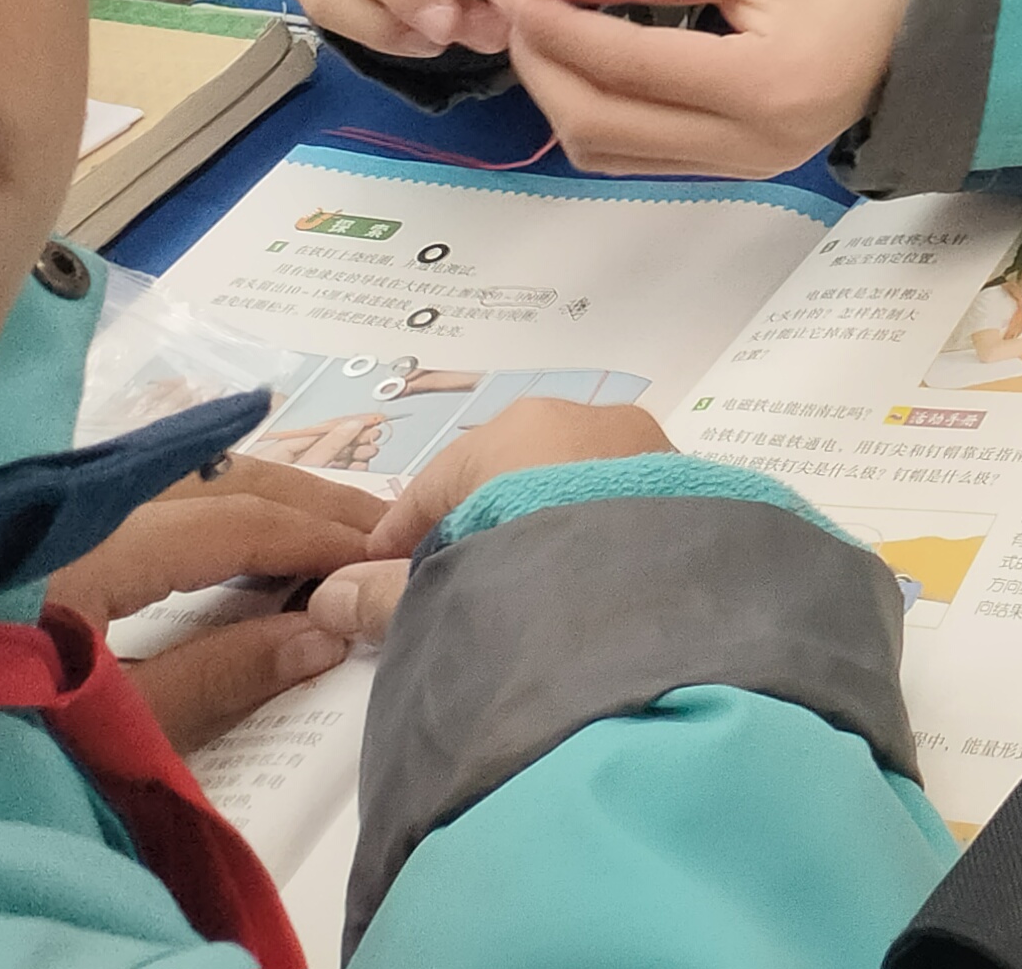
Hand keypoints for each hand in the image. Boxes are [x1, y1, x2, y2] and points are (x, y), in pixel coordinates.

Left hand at [54, 454, 389, 747]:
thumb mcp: (110, 731)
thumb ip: (211, 681)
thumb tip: (322, 636)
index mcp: (92, 552)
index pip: (234, 523)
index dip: (317, 537)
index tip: (384, 558)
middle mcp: (78, 516)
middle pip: (219, 479)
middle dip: (307, 501)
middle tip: (383, 528)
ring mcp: (58, 527)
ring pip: (187, 481)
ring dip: (266, 502)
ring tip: (330, 534)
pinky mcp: (45, 549)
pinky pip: (154, 503)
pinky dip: (217, 512)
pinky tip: (248, 546)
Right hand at [309, 396, 677, 645]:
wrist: (652, 603)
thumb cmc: (525, 580)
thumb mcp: (437, 595)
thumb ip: (380, 594)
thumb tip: (328, 598)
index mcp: (514, 430)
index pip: (436, 485)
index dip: (404, 540)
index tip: (383, 584)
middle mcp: (583, 418)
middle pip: (509, 478)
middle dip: (480, 527)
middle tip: (459, 589)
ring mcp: (646, 447)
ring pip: (572, 487)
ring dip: (543, 530)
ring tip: (527, 593)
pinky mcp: (693, 484)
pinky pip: (625, 507)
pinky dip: (598, 538)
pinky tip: (589, 586)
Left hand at [490, 0, 916, 179]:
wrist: (951, 13)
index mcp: (763, 85)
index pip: (624, 62)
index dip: (555, 22)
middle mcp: (751, 145)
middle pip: (600, 125)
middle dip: (544, 65)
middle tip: (520, 6)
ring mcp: (749, 167)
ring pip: (611, 153)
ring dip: (564, 96)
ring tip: (549, 33)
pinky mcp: (746, 169)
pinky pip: (644, 156)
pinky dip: (602, 114)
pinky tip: (594, 63)